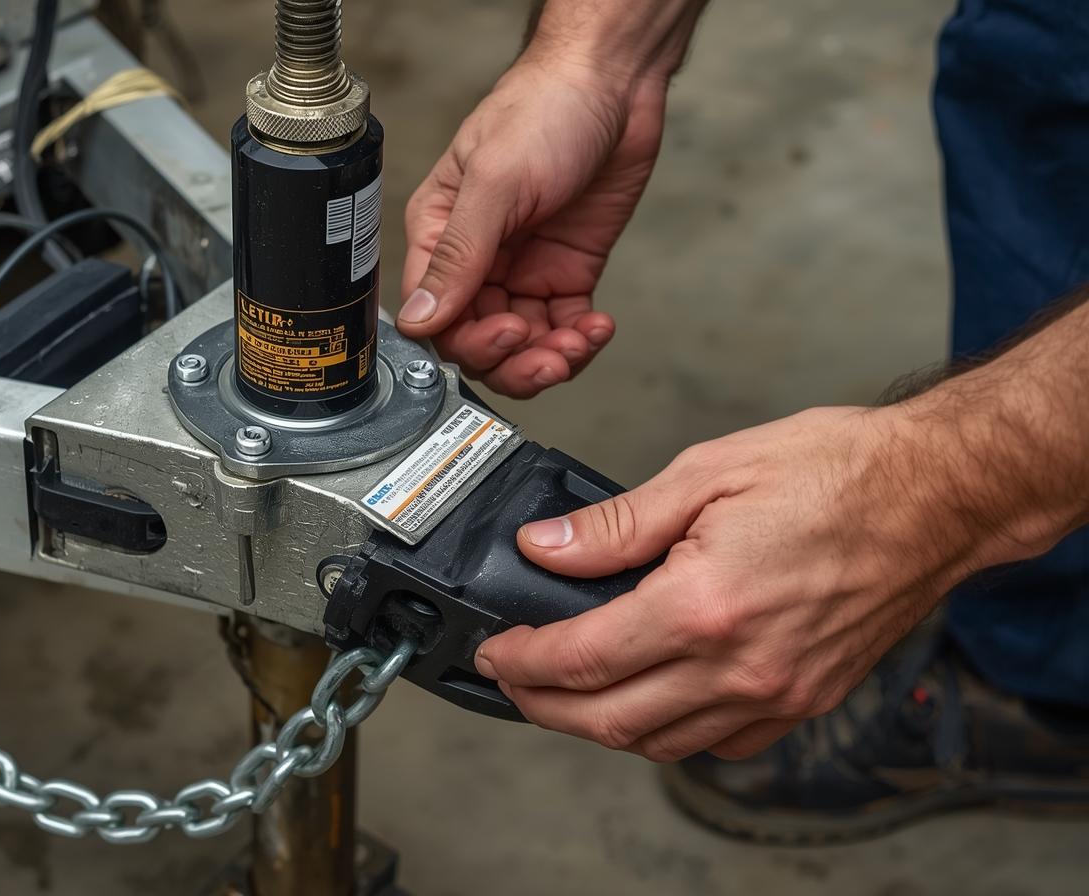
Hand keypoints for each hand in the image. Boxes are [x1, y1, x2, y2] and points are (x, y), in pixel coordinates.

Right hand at [398, 60, 665, 396]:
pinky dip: (580, 340)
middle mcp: (477, 257)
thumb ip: (458, 255)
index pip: (435, 314)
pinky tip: (597, 328)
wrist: (613, 81)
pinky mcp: (567, 270)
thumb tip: (421, 317)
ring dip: (550, 358)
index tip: (505, 334)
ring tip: (577, 345)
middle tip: (545, 354)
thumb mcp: (496, 182)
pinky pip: (563, 327)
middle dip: (512, 359)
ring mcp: (523, 267)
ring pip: (522, 345)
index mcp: (439, 232)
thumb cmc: (544, 108)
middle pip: (476, 339)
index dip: (467, 339)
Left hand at [473, 406, 992, 760]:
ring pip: (659, 743)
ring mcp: (776, 693)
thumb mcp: (708, 473)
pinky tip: (648, 696)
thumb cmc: (838, 471)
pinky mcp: (804, 700)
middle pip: (607, 720)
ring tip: (564, 689)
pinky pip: (718, 745)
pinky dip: (668, 732)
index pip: (580, 660)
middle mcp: (738, 666)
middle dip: (542, 705)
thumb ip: (616, 525)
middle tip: (511, 676)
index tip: (494, 650)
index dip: (521, 662)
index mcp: (702, 606)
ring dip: (599, 724)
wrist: (939, 495)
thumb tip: (544, 549)